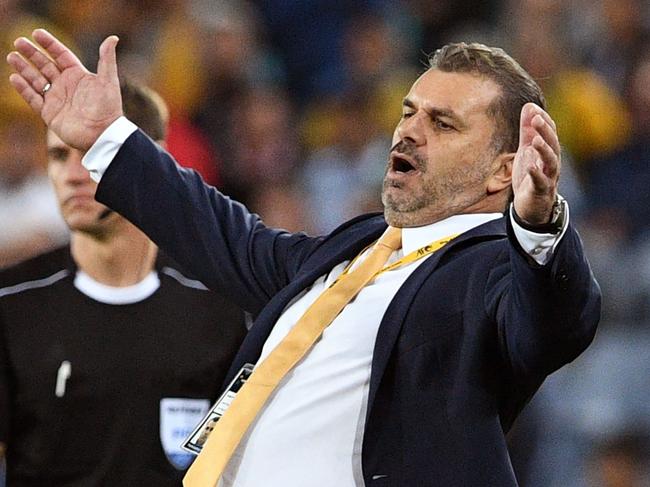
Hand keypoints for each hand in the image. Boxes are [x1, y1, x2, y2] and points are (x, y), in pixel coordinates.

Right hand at [6, 29, 122, 151]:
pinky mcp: (49, 113)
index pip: (61, 55)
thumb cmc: (108, 108)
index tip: (36, 33)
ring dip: (24, 68)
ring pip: (36, 80)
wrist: (102, 135)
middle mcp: (66, 86)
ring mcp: (57, 99)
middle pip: (45, 65)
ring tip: (12, 56)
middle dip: (32, 53)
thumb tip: (113, 38)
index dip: (49, 44)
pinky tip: (14, 77)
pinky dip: (23, 88)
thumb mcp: (109, 81)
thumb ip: (107, 59)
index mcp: (79, 76)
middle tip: (18, 42)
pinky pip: (33, 98)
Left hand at [512, 103, 560, 224]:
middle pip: (553, 144)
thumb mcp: (527, 150)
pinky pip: (541, 182)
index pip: (549, 132)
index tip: (533, 109)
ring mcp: (548, 177)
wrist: (532, 206)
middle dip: (545, 131)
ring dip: (544, 150)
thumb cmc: (530, 175)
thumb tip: (529, 106)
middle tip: (536, 119)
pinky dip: (536, 174)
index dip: (543, 120)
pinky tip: (530, 167)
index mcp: (548, 151)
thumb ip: (528, 130)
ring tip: (535, 140)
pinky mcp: (541, 191)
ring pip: (551, 162)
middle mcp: (551, 162)